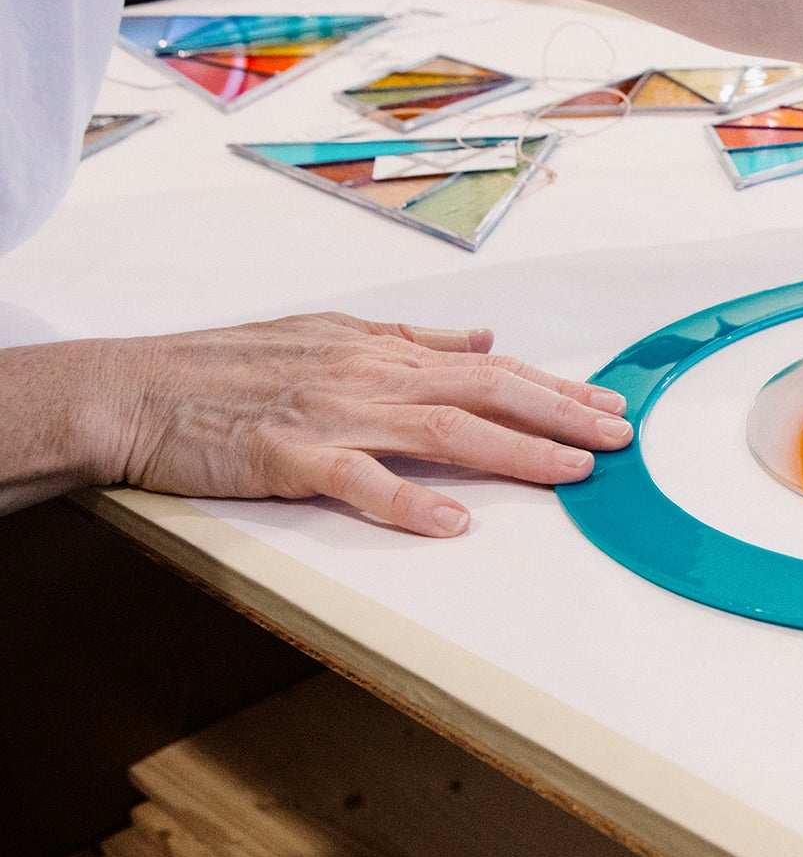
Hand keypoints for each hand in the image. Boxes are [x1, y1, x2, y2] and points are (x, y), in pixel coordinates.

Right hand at [80, 312, 630, 535]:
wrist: (130, 389)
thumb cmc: (223, 366)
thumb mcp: (327, 333)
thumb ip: (410, 338)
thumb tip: (483, 337)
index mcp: (380, 350)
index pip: (489, 367)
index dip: (554, 388)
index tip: (607, 404)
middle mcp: (369, 375)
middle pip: (486, 393)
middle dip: (562, 415)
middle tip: (619, 436)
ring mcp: (333, 416)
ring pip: (445, 431)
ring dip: (516, 452)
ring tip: (573, 471)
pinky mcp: (290, 458)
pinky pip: (360, 482)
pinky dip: (410, 502)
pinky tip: (454, 522)